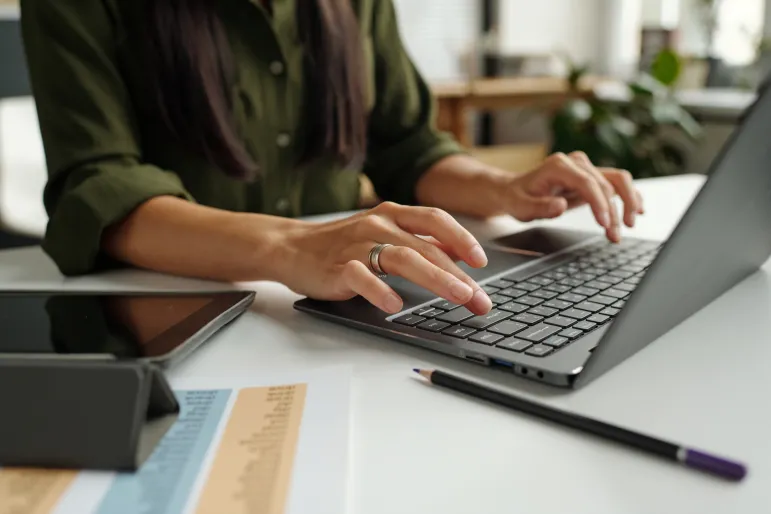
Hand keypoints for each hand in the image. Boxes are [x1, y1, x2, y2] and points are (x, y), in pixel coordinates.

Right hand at [274, 202, 492, 314]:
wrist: (290, 247)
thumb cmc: (341, 244)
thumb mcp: (383, 234)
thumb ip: (419, 241)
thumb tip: (458, 253)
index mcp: (392, 214)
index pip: (435, 219)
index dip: (462, 239)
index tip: (481, 262)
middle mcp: (378, 224)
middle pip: (427, 247)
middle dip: (459, 274)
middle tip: (480, 299)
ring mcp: (357, 245)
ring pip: (402, 258)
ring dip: (435, 278)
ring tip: (458, 297)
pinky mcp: (337, 267)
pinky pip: (361, 277)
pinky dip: (379, 291)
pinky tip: (395, 306)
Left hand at [502, 152, 644, 241]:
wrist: (515, 190)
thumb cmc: (518, 198)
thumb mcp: (520, 207)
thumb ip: (539, 207)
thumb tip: (560, 205)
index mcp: (559, 166)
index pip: (587, 183)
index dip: (599, 204)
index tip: (605, 224)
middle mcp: (576, 162)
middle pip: (606, 184)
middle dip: (614, 212)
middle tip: (615, 235)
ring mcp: (587, 168)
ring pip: (618, 181)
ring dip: (627, 203)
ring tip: (628, 226)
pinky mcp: (593, 177)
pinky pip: (617, 183)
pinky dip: (629, 196)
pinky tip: (638, 211)